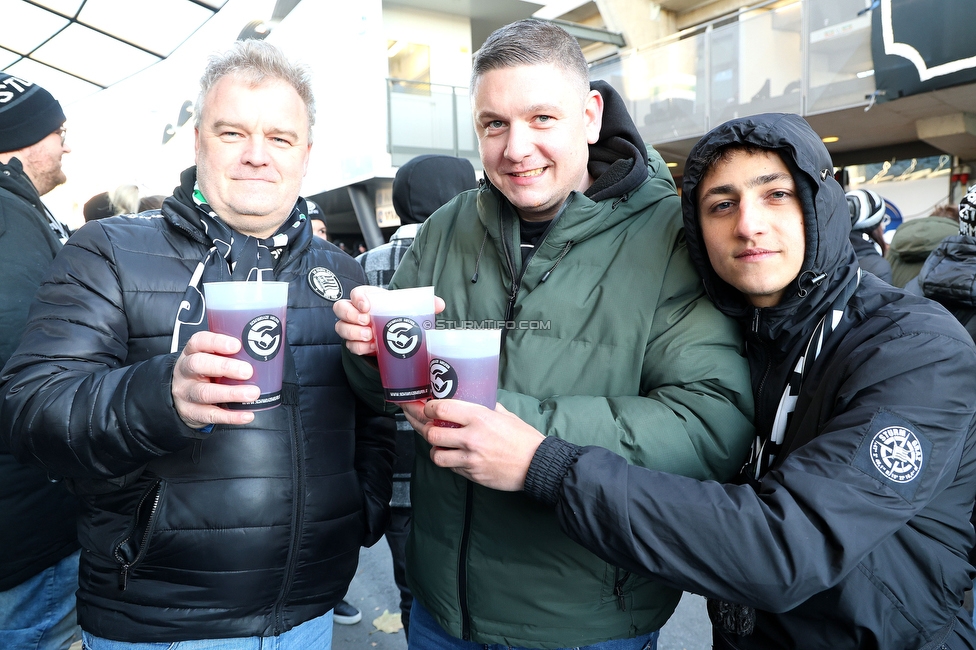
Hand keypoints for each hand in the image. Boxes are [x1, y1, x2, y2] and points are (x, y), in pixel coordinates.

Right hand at [172, 331, 259, 428]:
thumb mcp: (211, 359)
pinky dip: (231, 416)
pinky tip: (246, 414)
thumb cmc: (205, 374)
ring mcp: (186, 393)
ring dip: (231, 393)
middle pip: (198, 364)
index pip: (199, 341)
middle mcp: (185, 371)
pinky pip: (210, 415)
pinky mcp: (191, 412)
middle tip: (247, 371)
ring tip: (252, 393)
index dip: (216, 342)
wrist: (182, 399)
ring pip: (204, 393)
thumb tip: (263, 350)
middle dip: (224, 367)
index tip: (236, 345)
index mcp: (192, 353)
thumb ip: (230, 354)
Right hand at [333, 286, 445, 355]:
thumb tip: (440, 304)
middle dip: (350, 316)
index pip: (355, 293)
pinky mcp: (355, 342)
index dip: (358, 299)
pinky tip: (371, 348)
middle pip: (340, 308)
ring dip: (353, 334)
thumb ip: (424, 304)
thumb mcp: (409, 308)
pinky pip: (350, 345)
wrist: (395, 332)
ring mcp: (353, 327)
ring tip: (370, 337)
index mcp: (368, 297)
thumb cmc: (398, 315)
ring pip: (341, 328)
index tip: (367, 307)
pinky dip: (359, 347)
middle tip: (366, 323)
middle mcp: (356, 310)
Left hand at [404, 400, 544, 491]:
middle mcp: (471, 437)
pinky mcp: (472, 474)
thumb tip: (474, 399)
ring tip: (440, 445)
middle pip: (431, 433)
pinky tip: (454, 457)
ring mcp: (470, 458)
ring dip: (435, 450)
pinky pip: (450, 468)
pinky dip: (449, 462)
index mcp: (479, 417)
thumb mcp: (505, 415)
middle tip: (426, 426)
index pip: (441, 409)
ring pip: (436, 455)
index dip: (428, 408)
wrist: (537, 464)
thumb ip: (487, 407)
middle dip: (425, 429)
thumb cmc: (523, 438)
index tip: (427, 407)